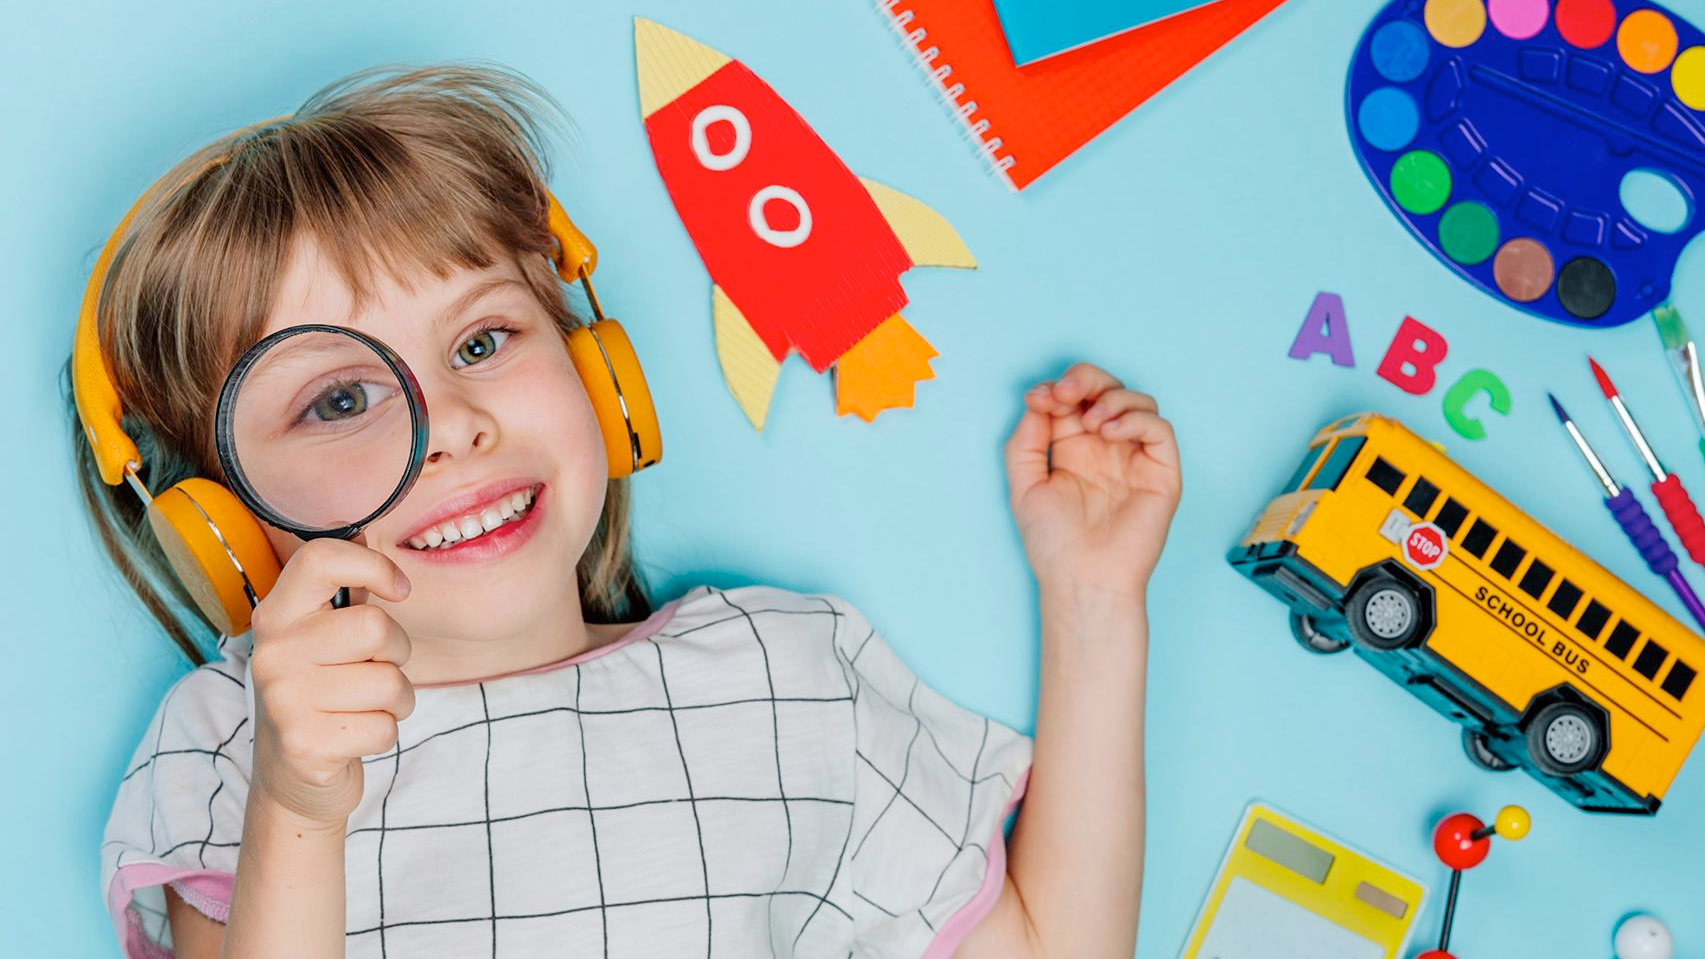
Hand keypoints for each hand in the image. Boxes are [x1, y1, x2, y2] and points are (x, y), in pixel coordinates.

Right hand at [247, 538, 415, 828]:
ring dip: (396, 700)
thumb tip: (370, 529)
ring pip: (391, 683)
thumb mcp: (318, 640)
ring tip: (364, 708)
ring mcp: (284, 701)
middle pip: (376, 627)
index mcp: (277, 616)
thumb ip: (342, 595)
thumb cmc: (321, 696)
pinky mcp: (305, 745)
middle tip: (376, 671)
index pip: (320, 559)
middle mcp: (273, 653)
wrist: (291, 781)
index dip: (372, 565)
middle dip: (397, 654)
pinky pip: (386, 728)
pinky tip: (353, 738)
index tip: (398, 589)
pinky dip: (385, 734)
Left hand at [1004, 362, 1181, 599]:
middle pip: (1107, 389)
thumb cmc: (1054, 543)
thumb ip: (1026, 440)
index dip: (1057, 387)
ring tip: (1089, 421)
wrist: (1082, 580)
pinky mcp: (1161, 472)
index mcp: (1073, 448)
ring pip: (1138, 401)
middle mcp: (1106, 448)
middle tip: (1065, 392)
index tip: (1038, 398)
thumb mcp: (1024, 484)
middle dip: (1085, 379)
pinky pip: (1159, 429)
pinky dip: (1135, 419)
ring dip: (1112, 397)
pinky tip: (1109, 432)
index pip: (1073, 398)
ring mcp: (1135, 458)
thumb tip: (1038, 400)